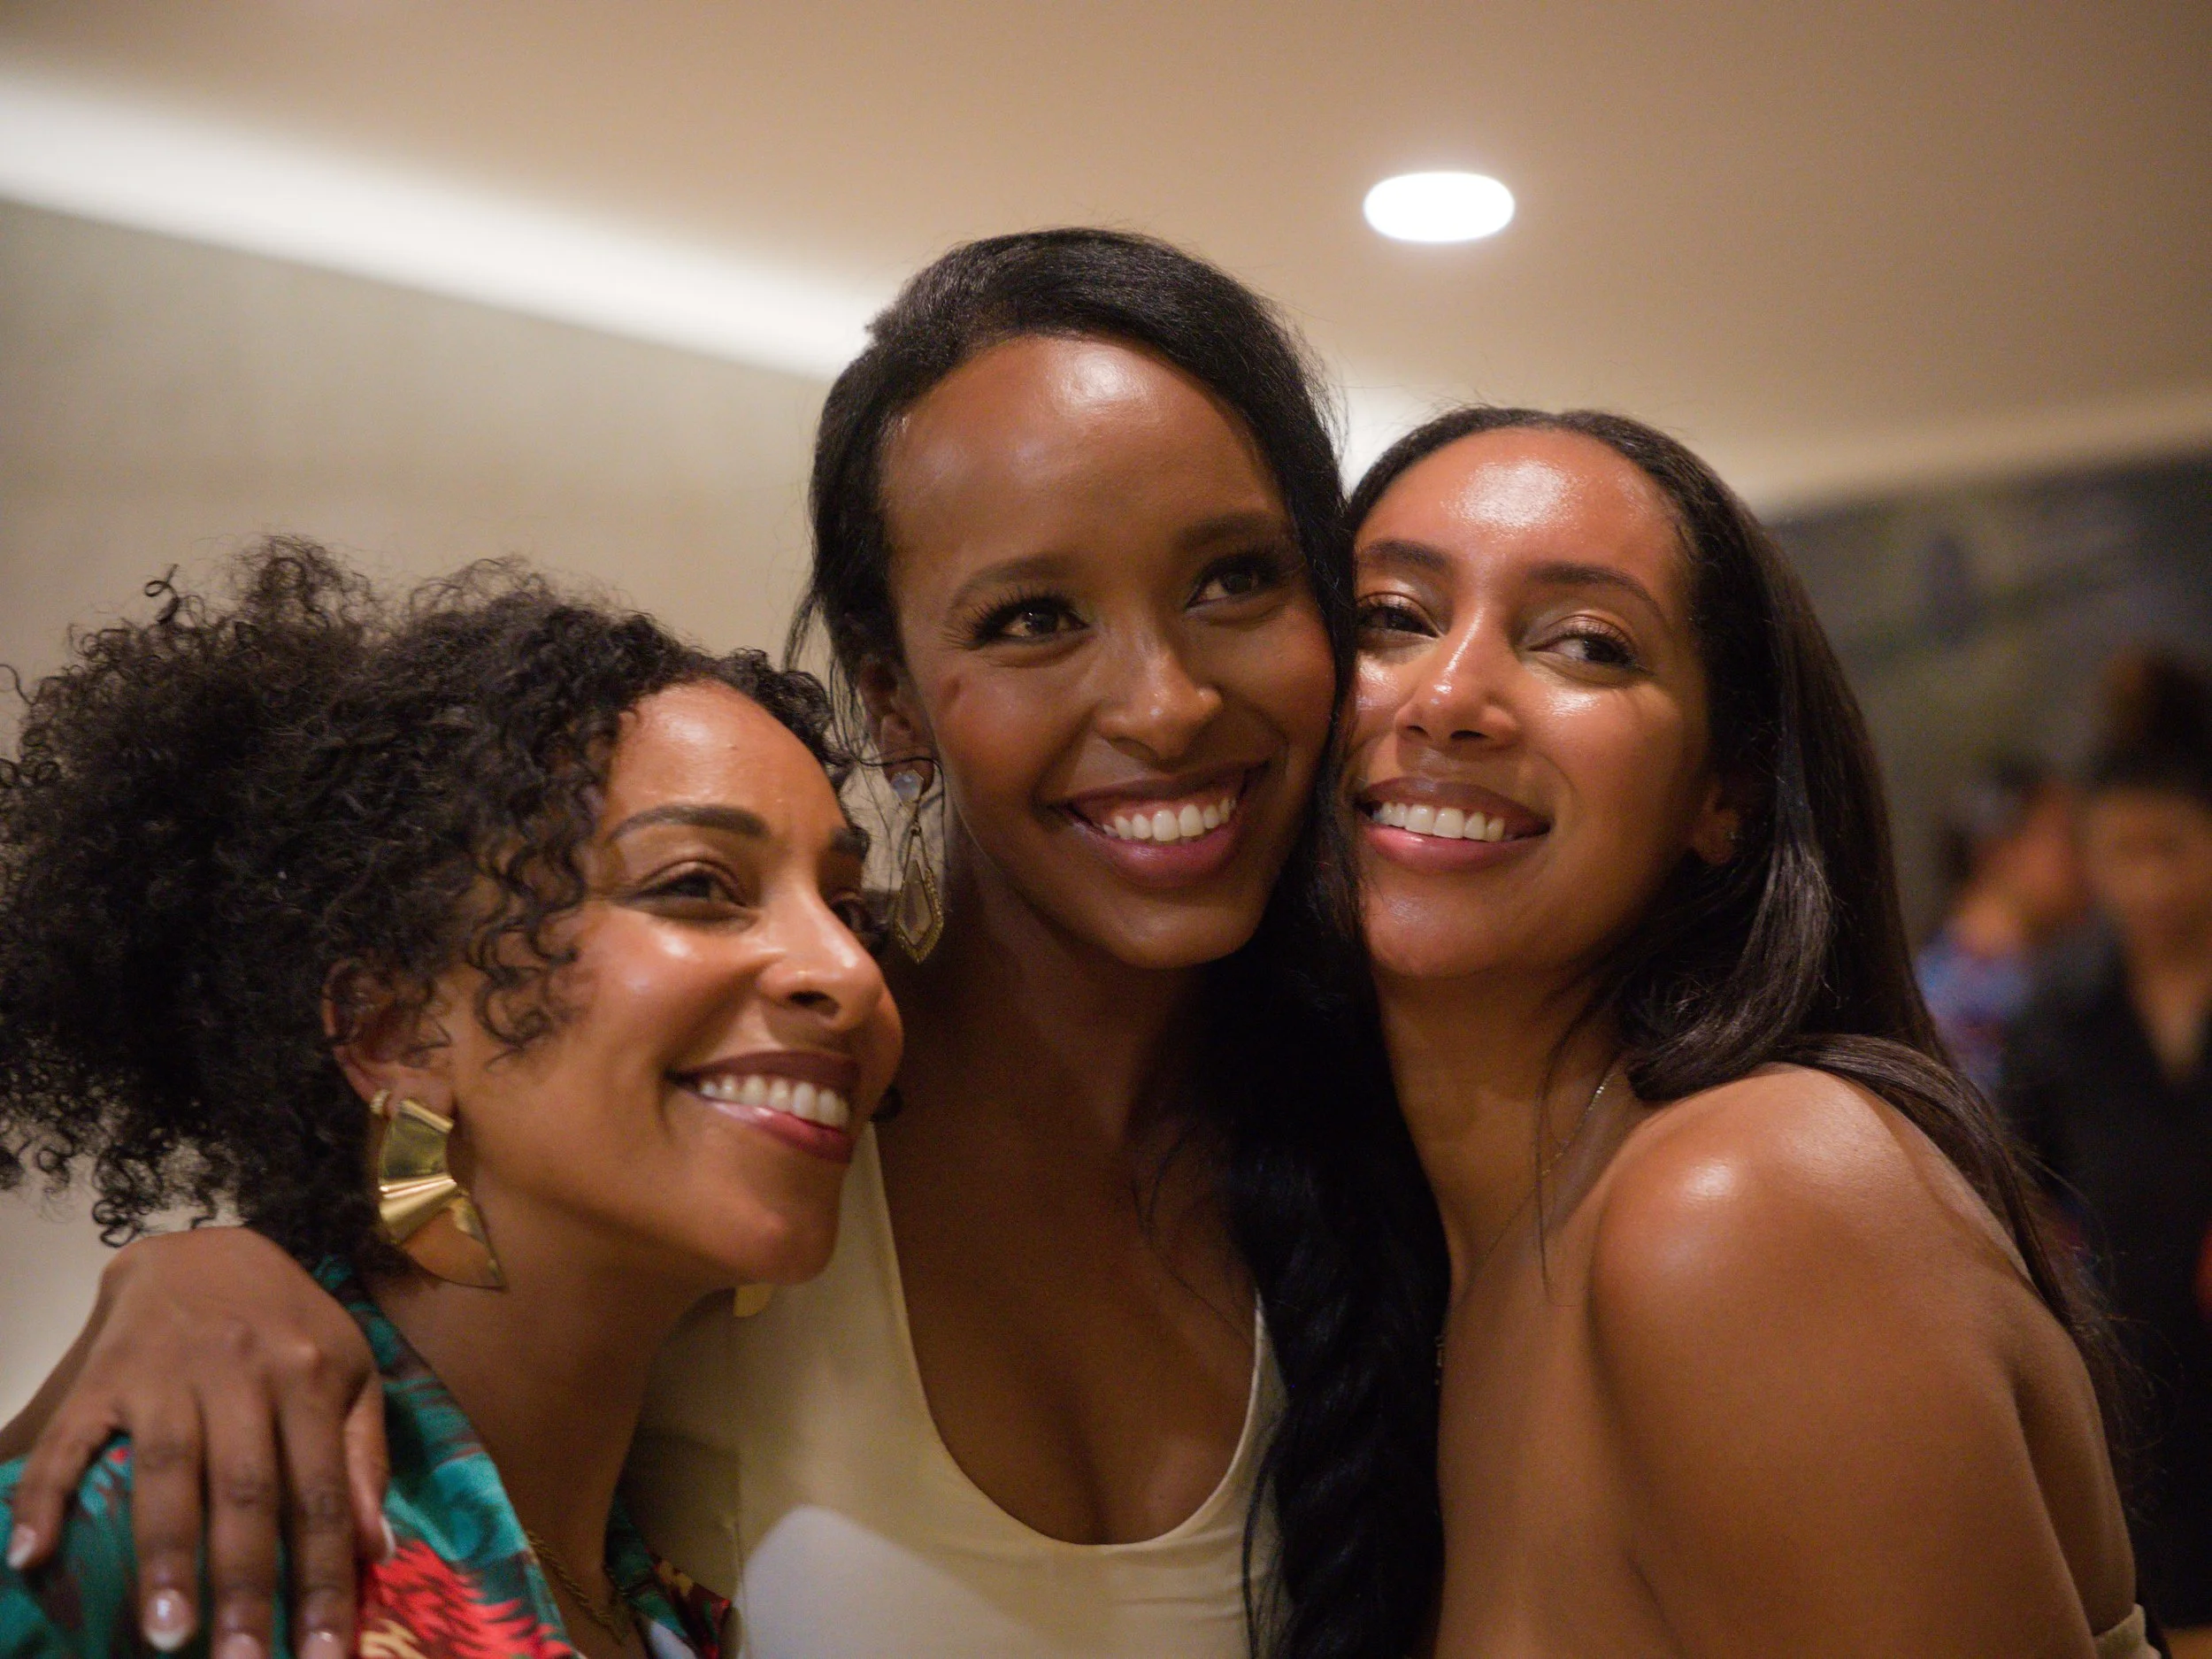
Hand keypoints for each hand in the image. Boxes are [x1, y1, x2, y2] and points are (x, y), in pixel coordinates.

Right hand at [2, 1227, 387, 1658]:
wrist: (206, 1245)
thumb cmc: (289, 1322)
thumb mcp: (349, 1369)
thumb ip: (363, 1455)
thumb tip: (377, 1550)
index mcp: (309, 1378)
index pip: (321, 1495)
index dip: (322, 1579)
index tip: (319, 1657)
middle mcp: (243, 1374)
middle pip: (245, 1491)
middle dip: (242, 1583)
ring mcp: (169, 1372)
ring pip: (168, 1470)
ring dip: (164, 1554)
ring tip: (163, 1633)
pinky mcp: (105, 1372)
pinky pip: (73, 1439)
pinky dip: (48, 1495)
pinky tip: (31, 1556)